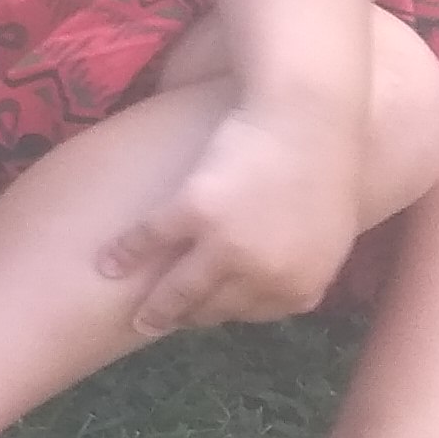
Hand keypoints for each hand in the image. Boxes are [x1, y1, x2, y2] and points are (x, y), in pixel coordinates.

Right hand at [102, 100, 357, 334]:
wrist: (305, 117)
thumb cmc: (326, 166)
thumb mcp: (331, 234)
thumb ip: (307, 269)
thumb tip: (292, 296)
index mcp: (300, 283)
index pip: (252, 313)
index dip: (224, 313)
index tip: (202, 311)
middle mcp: (261, 274)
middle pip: (213, 307)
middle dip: (187, 316)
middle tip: (161, 320)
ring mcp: (225, 245)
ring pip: (179, 288)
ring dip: (155, 308)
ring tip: (138, 317)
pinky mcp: (192, 211)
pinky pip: (150, 241)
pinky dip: (124, 254)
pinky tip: (106, 264)